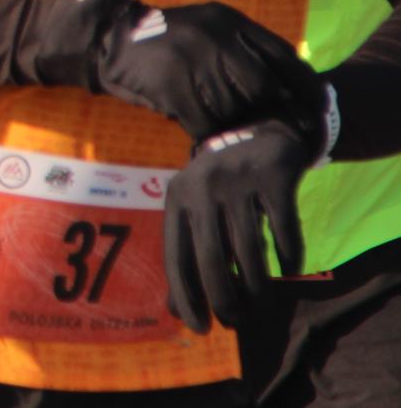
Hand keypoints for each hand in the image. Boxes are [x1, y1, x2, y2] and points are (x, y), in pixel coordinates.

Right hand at [92, 0, 323, 140]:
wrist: (106, 39)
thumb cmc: (161, 41)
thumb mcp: (206, 28)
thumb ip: (241, 48)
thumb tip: (285, 85)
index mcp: (228, 20)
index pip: (283, 54)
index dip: (305, 84)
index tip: (320, 107)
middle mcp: (216, 36)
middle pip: (264, 84)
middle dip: (276, 110)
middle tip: (287, 131)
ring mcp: (194, 60)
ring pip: (235, 107)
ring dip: (238, 125)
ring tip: (241, 136)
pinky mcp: (173, 86)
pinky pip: (205, 122)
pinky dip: (209, 134)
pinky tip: (207, 136)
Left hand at [163, 118, 315, 333]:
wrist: (261, 138)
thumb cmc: (221, 189)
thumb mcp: (195, 213)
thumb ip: (186, 256)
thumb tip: (176, 311)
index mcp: (176, 198)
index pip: (175, 255)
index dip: (185, 295)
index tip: (200, 329)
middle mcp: (202, 187)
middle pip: (210, 256)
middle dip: (223, 297)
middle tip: (236, 323)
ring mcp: (237, 180)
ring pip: (250, 248)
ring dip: (258, 286)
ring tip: (262, 306)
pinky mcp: (274, 178)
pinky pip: (284, 230)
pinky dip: (289, 257)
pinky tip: (290, 273)